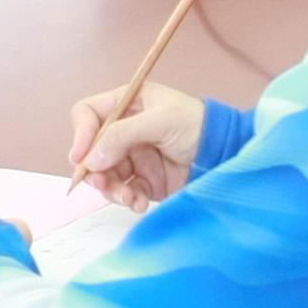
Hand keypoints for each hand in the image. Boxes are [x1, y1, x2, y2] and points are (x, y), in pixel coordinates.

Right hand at [63, 90, 205, 209]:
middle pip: (92, 151)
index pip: (88, 114)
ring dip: (111, 190)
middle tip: (103, 184)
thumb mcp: (161, 121)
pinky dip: (128, 200)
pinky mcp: (145, 181)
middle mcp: (125, 130)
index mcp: (127, 104)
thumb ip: (122, 136)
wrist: (227, 154)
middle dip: (95, 170)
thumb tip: (91, 160)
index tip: (80, 158)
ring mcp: (134, 157)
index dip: (80, 134)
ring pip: (105, 175)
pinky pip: (124, 192)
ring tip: (129, 198)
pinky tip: (141, 203)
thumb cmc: (198, 125)